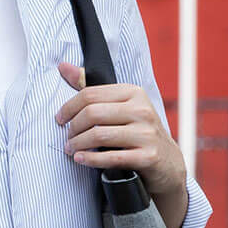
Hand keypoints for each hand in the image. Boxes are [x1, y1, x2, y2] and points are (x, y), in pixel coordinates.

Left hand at [55, 62, 186, 197]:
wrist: (168, 161)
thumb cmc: (137, 130)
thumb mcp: (119, 105)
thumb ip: (89, 87)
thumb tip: (62, 66)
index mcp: (133, 93)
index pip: (90, 95)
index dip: (68, 107)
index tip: (59, 119)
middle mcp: (142, 110)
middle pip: (92, 113)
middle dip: (72, 128)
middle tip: (67, 139)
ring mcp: (147, 133)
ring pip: (99, 135)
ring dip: (78, 144)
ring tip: (70, 150)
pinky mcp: (148, 156)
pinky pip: (111, 157)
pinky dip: (90, 159)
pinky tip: (80, 159)